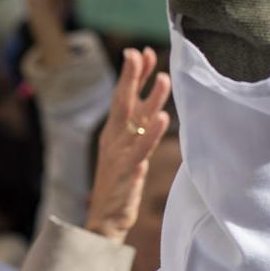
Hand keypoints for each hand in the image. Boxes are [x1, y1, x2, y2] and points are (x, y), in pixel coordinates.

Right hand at [85, 49, 173, 242]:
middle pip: (123, 101)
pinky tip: (162, 119)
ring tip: (164, 79)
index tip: (142, 52)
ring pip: (135, 121)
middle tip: (141, 53)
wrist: (105, 219)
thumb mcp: (126, 151)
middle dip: (133, 76)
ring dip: (150, 99)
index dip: (133, 74)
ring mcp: (119, 153)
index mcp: (114, 132)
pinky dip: (151, 133)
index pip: (123, 96)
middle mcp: (114, 138)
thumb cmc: (119, 185)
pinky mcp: (128, 170)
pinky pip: (141, 148)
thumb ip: (137, 130)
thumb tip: (150, 108)